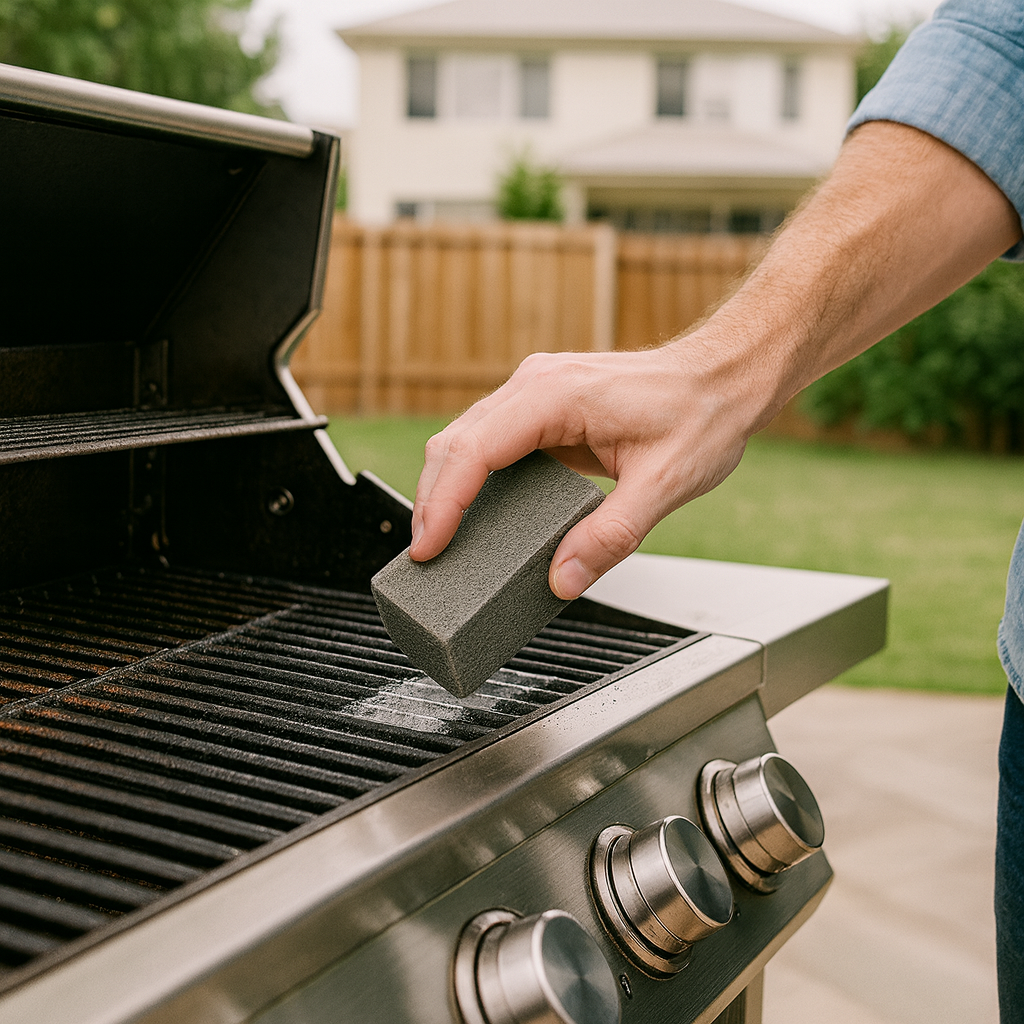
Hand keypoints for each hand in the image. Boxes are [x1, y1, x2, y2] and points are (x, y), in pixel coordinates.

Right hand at [409, 336, 767, 598]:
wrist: (723, 375)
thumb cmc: (701, 414)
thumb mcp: (665, 484)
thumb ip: (611, 536)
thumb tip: (562, 580)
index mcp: (556, 396)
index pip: (475, 450)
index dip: (443, 503)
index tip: (428, 547)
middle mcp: (535, 384)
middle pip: (456, 443)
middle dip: (432, 501)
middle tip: (427, 557)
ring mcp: (535, 391)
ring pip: (465, 439)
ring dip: (446, 488)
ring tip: (440, 541)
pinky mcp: (542, 406)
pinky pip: (489, 440)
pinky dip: (471, 477)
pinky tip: (474, 513)